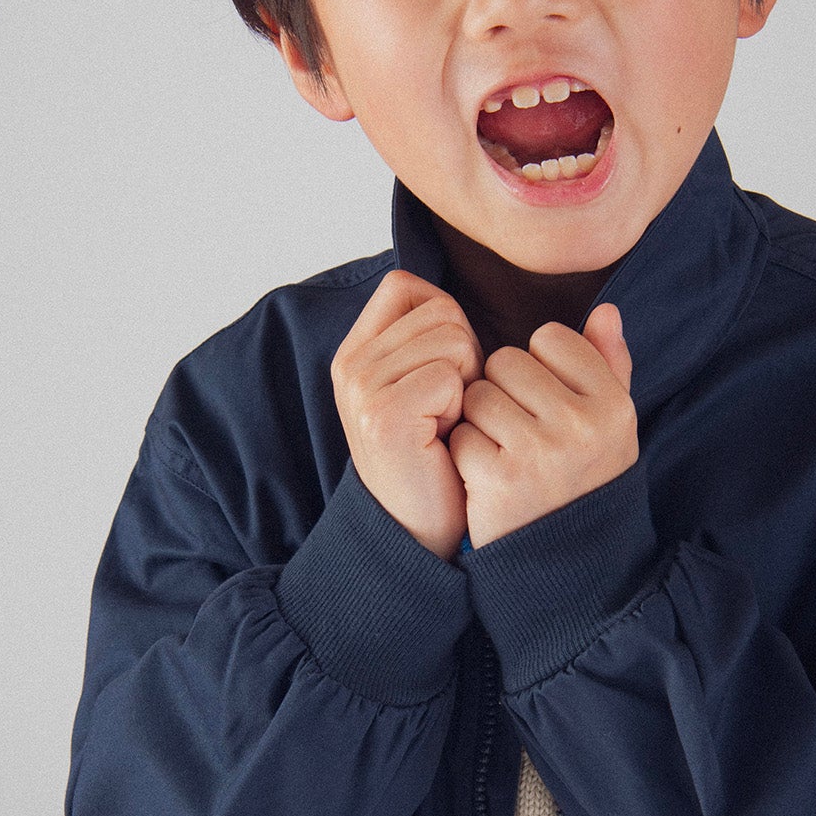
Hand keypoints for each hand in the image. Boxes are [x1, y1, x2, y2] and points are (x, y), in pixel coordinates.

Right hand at [331, 271, 483, 560]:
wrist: (418, 528)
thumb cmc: (436, 453)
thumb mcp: (420, 382)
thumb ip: (424, 335)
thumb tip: (450, 298)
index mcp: (354, 351)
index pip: (406, 286)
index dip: (443, 321)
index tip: (438, 374)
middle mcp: (350, 365)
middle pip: (441, 310)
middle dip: (463, 357)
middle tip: (444, 409)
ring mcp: (362, 389)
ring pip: (453, 340)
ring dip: (466, 383)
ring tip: (444, 423)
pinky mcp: (384, 415)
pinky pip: (452, 376)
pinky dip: (462, 408)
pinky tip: (443, 439)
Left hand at [446, 302, 638, 546]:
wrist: (565, 562)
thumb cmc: (583, 479)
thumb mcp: (610, 425)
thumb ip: (608, 365)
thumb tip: (606, 310)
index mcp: (613, 404)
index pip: (550, 338)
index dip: (537, 368)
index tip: (546, 405)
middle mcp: (582, 425)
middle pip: (506, 362)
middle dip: (503, 392)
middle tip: (520, 434)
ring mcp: (541, 452)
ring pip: (478, 394)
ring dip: (479, 421)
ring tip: (504, 452)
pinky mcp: (500, 479)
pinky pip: (460, 434)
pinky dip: (465, 454)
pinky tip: (487, 477)